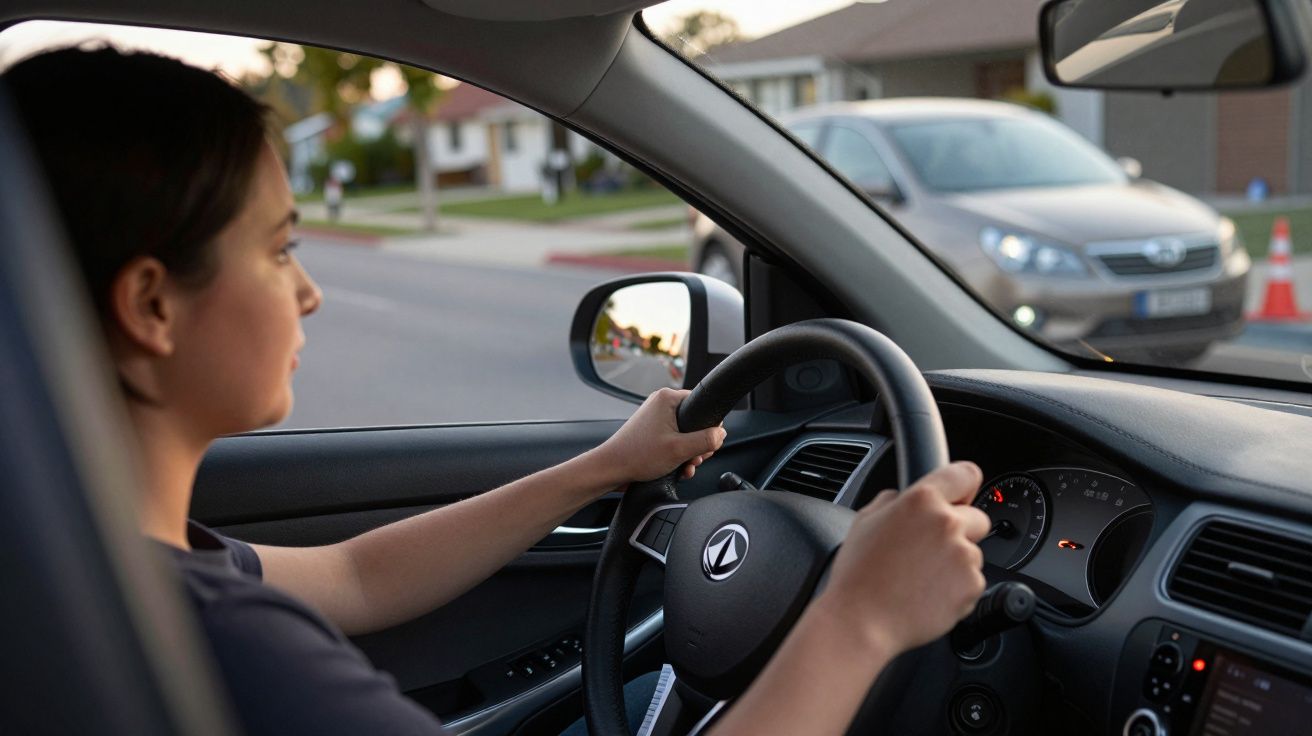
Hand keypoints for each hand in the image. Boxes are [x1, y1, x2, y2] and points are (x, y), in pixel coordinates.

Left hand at [592, 388, 726, 485]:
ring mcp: (656, 418)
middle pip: (696, 422)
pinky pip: (675, 440)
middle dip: (699, 444)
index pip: (702, 404)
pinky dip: (679, 455)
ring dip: (690, 453)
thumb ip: (706, 440)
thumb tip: (721, 434)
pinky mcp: (653, 432)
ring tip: (685, 466)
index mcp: (667, 398)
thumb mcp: (680, 449)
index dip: (710, 426)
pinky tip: (679, 469)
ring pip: (686, 434)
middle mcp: (661, 404)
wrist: (612, 469)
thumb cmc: (638, 456)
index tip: (708, 443)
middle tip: (695, 458)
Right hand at [813, 461, 989, 656]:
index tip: (962, 496)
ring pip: (973, 553)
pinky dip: (956, 588)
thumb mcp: (864, 521)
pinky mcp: (972, 586)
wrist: (862, 621)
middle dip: (960, 530)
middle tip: (929, 549)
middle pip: (977, 518)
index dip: (964, 486)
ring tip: (921, 577)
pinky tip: (928, 594)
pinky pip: (972, 581)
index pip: (965, 474)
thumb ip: (892, 500)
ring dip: (955, 562)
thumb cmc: (858, 574)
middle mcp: (947, 523)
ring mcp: (963, 556)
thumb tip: (904, 497)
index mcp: (921, 500)